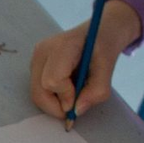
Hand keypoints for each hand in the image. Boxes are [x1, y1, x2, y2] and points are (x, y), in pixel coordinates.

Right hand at [29, 0, 141, 119]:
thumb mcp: (108, 67)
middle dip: (57, 106)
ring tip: (73, 92)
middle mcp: (43, 52)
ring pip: (37, 95)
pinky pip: (39, 92)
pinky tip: (66, 88)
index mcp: (62, 46)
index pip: (52, 81)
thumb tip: (77, 111)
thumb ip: (96, 90)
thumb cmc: (104, 45)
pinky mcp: (35, 67)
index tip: (79, 98)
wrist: (99, 31)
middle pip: (39, 92)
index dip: (65, 96)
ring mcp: (36, 59)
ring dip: (55, 102)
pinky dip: (52, 97)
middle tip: (74, 107)